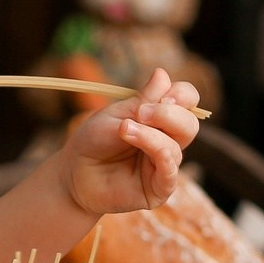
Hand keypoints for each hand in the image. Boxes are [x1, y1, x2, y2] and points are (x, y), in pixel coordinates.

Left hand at [59, 67, 200, 215]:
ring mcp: (165, 165)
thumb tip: (162, 73)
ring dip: (151, 134)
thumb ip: (142, 100)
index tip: (163, 95)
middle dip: (169, 114)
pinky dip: (160, 154)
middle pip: (190, 123)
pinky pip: (170, 172)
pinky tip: (142, 143)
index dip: (182, 94)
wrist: (73, 173)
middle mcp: (169, 140)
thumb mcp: (116, 115)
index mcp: (162, 118)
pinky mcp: (158, 189)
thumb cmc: (94, 141)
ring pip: (177, 146)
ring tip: (124, 129)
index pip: (188, 100)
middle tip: (141, 112)